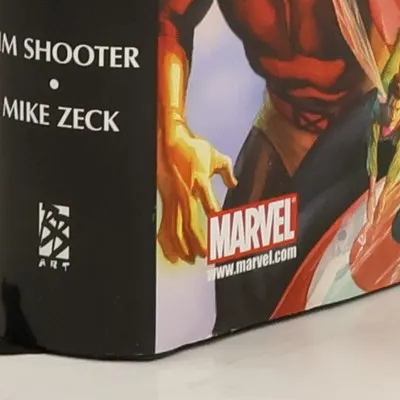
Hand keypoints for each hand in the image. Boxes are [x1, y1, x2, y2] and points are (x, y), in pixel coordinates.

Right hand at [155, 118, 235, 264]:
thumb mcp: (214, 155)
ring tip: (190, 260)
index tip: (221, 227)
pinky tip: (172, 256)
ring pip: (175, 228)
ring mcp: (172, 198)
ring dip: (183, 246)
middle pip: (189, 222)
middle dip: (197, 241)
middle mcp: (184, 192)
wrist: (169, 138)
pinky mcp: (165, 200)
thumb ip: (226, 170)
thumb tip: (234, 183)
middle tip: (206, 255)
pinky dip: (167, 242)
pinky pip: (165, 225)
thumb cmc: (192, 146)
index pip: (208, 200)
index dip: (214, 214)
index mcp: (199, 179)